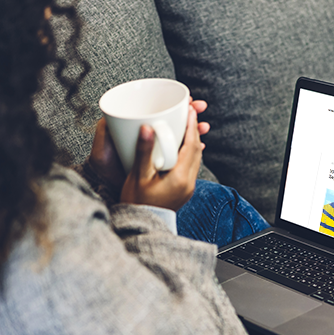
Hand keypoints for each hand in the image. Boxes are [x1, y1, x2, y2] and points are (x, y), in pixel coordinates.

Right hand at [89, 98, 208, 196]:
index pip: (191, 146)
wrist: (141, 224)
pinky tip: (182, 147)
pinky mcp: (184, 190)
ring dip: (192, 141)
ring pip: (196, 158)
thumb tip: (148, 128)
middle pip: (197, 150)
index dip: (192, 126)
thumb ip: (144, 151)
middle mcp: (189, 183)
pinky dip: (189, 153)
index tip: (190, 110)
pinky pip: (191, 166)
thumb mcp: (138, 175)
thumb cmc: (136, 202)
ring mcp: (188, 188)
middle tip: (189, 113)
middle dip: (194, 130)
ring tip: (186, 126)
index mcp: (180, 178)